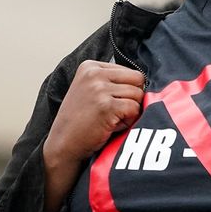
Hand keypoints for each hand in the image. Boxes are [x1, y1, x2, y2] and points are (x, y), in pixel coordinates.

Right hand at [41, 60, 143, 211]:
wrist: (63, 144)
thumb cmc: (82, 120)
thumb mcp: (91, 89)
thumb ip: (113, 80)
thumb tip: (147, 78)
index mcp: (90, 66)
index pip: (132, 72)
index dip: (127, 91)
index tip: (107, 102)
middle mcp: (94, 74)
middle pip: (138, 81)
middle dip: (132, 99)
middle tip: (113, 112)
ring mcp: (99, 89)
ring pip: (138, 95)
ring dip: (130, 112)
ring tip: (109, 119)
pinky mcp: (106, 106)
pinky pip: (135, 109)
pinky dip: (128, 121)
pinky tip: (110, 126)